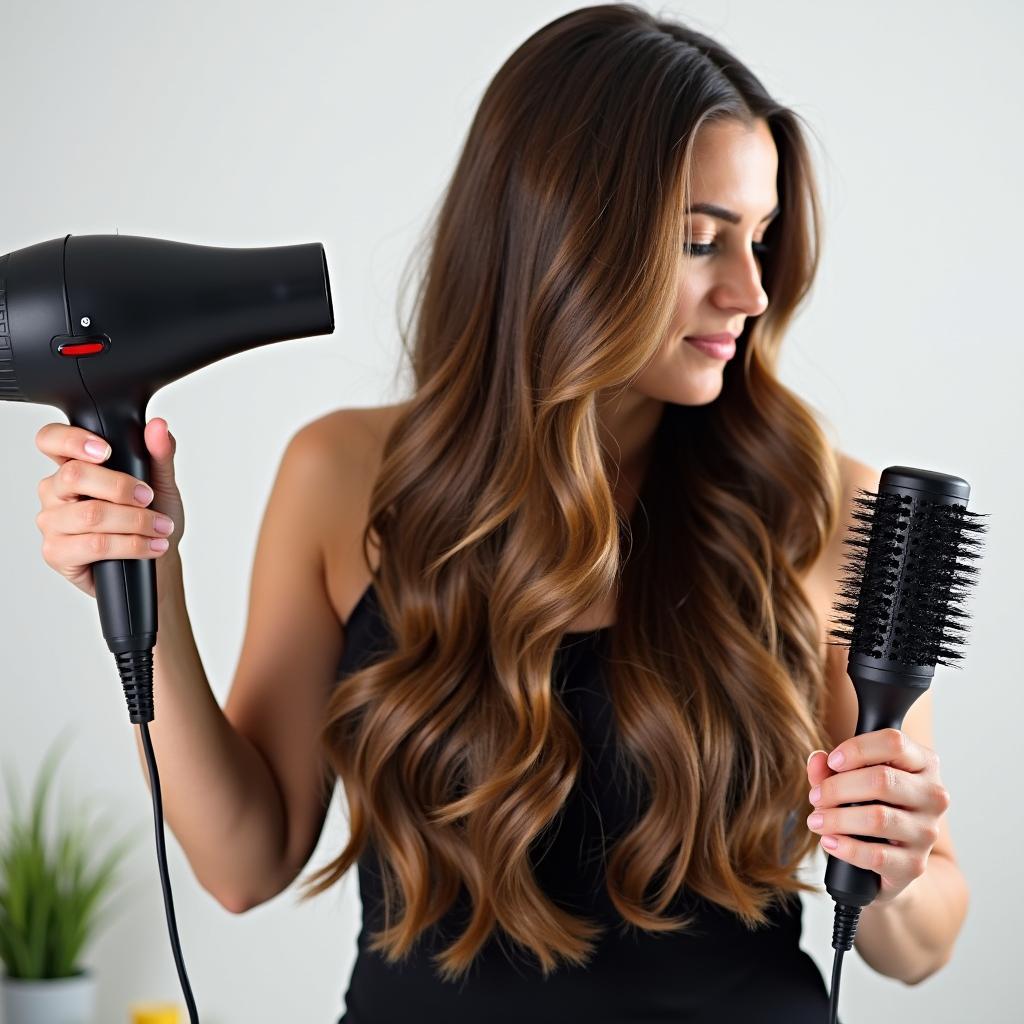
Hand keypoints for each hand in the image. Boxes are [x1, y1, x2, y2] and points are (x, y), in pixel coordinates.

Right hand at [34, 417, 184, 598]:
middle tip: (149, 497)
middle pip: (74, 475)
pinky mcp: (57, 553)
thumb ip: (159, 454)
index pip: (51, 439)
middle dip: (121, 486)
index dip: (72, 440)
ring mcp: (52, 522)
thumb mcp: (162, 483)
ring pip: (90, 514)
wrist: (157, 563)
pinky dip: (131, 545)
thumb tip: (158, 426)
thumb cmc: (152, 517)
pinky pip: (94, 544)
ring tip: (161, 527)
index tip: (106, 451)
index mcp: (72, 465)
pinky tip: (151, 546)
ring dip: (135, 521)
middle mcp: (55, 491)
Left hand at [805, 729, 950, 904]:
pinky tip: (829, 841)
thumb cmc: (872, 805)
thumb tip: (817, 760)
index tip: (832, 760)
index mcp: (922, 763)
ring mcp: (927, 831)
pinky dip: (846, 847)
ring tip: (815, 820)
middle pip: (881, 780)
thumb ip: (829, 768)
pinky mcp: (915, 864)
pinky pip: (876, 855)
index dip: (857, 749)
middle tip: (815, 797)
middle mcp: (932, 795)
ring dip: (836, 818)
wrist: (893, 857)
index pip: (894, 742)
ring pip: (877, 818)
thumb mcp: (850, 779)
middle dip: (837, 788)